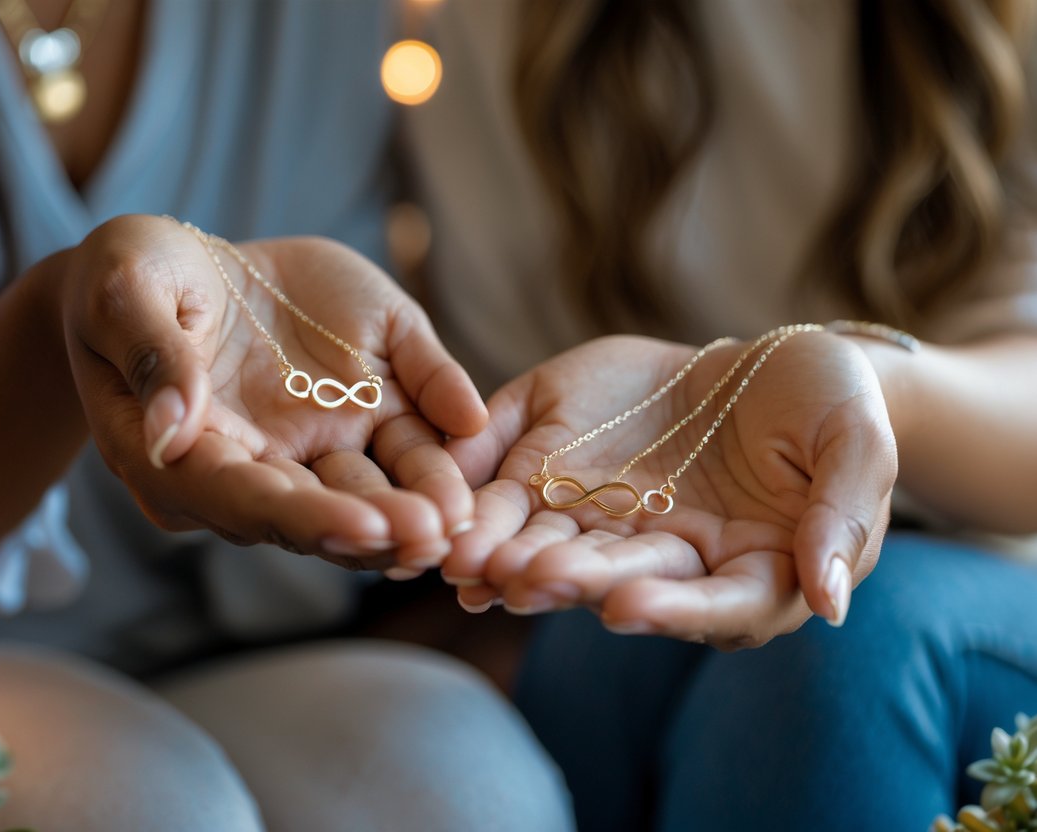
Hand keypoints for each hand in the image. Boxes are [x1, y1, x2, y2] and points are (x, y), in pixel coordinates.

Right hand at [62, 215, 485, 571]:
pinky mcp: (366, 405)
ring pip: (371, 484)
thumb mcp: (123, 292)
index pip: (243, 499)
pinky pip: (408, 427)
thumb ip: (151, 356)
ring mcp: (317, 440)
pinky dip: (440, 433)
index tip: (355, 525)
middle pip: (317, 510)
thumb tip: (172, 432)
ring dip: (416, 505)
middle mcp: (260, 465)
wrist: (183, 267)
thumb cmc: (131, 280)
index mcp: (185, 459)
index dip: (299, 516)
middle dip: (372, 529)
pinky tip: (473, 429)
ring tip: (460, 517)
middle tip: (427, 537)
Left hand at [443, 332, 895, 647]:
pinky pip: (524, 500)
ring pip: (564, 547)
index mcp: (753, 570)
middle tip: (525, 580)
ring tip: (474, 560)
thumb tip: (829, 601)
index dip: (672, 608)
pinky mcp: (566, 480)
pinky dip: (489, 511)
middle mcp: (675, 560)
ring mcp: (615, 523)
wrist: (766, 363)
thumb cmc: (831, 403)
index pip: (715, 603)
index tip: (627, 607)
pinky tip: (453, 528)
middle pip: (624, 579)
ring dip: (516, 557)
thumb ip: (842, 517)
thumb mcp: (857, 444)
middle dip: (573, 581)